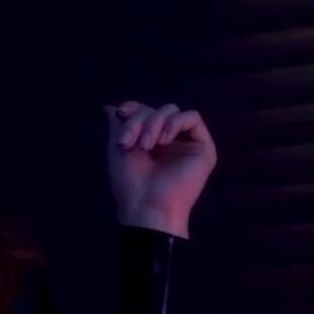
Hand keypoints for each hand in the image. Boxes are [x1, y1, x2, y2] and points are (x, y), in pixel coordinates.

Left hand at [104, 101, 217, 238]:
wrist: (146, 206)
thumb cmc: (129, 183)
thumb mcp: (117, 148)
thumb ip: (119, 126)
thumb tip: (110, 107)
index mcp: (149, 140)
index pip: (145, 111)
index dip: (133, 107)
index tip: (121, 113)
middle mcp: (169, 140)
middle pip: (156, 110)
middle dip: (139, 121)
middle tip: (129, 143)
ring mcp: (186, 143)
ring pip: (172, 111)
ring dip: (154, 123)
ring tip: (145, 146)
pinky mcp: (203, 147)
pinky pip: (193, 117)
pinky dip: (174, 123)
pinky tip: (163, 141)